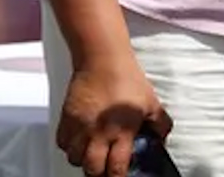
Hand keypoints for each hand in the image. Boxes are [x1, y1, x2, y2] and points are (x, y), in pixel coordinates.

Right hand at [57, 55, 171, 176]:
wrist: (101, 58)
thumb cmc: (126, 77)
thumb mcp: (152, 103)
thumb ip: (160, 124)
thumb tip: (162, 139)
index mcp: (122, 131)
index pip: (116, 169)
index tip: (118, 175)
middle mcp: (99, 132)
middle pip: (91, 168)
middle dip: (98, 172)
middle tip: (103, 167)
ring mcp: (80, 125)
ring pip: (74, 157)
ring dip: (82, 159)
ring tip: (90, 154)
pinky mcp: (67, 115)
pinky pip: (61, 141)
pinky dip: (68, 146)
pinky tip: (78, 141)